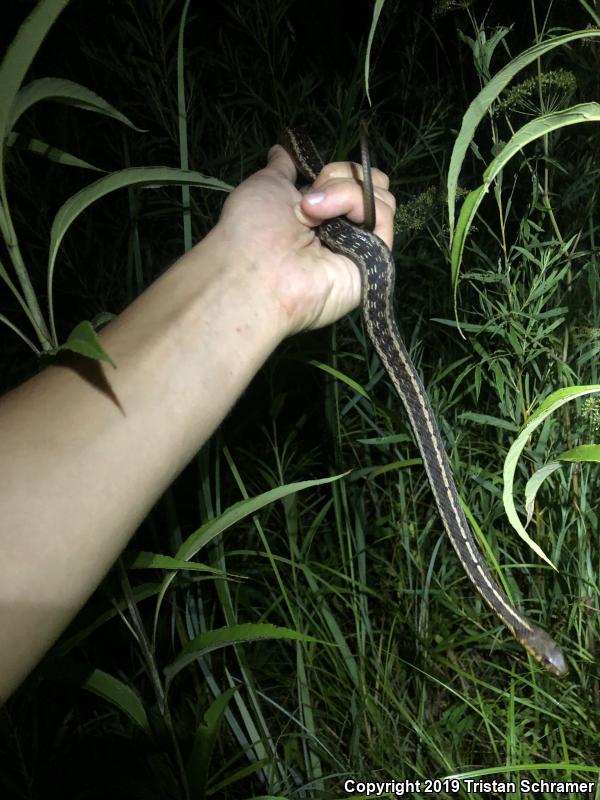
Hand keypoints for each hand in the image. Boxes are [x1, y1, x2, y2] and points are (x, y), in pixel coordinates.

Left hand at [212, 142, 395, 336]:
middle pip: (375, 187)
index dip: (337, 171)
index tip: (311, 177)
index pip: (353, 181)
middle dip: (346, 177)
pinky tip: (329, 220)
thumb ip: (283, 167)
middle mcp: (343, 231)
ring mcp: (361, 247)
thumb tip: (282, 149)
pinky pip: (384, 218)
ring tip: (313, 211)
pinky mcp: (376, 261)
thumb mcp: (266, 185)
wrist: (256, 270)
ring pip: (383, 198)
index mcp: (321, 214)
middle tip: (315, 195)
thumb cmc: (254, 229)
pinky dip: (357, 205)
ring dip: (346, 192)